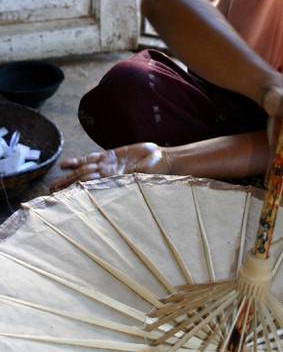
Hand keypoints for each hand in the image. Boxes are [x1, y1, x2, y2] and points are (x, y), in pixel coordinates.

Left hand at [50, 142, 169, 192]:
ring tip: (54, 183)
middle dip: (67, 184)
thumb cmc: (156, 170)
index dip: (78, 188)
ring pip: (84, 169)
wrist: (162, 159)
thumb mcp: (143, 175)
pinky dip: (79, 161)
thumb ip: (131, 177)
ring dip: (69, 175)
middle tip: (52, 191)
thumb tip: (118, 179)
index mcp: (115, 180)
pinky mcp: (111, 156)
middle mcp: (108, 173)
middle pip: (83, 178)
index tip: (65, 196)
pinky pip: (92, 158)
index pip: (92, 184)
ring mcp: (108, 165)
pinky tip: (66, 164)